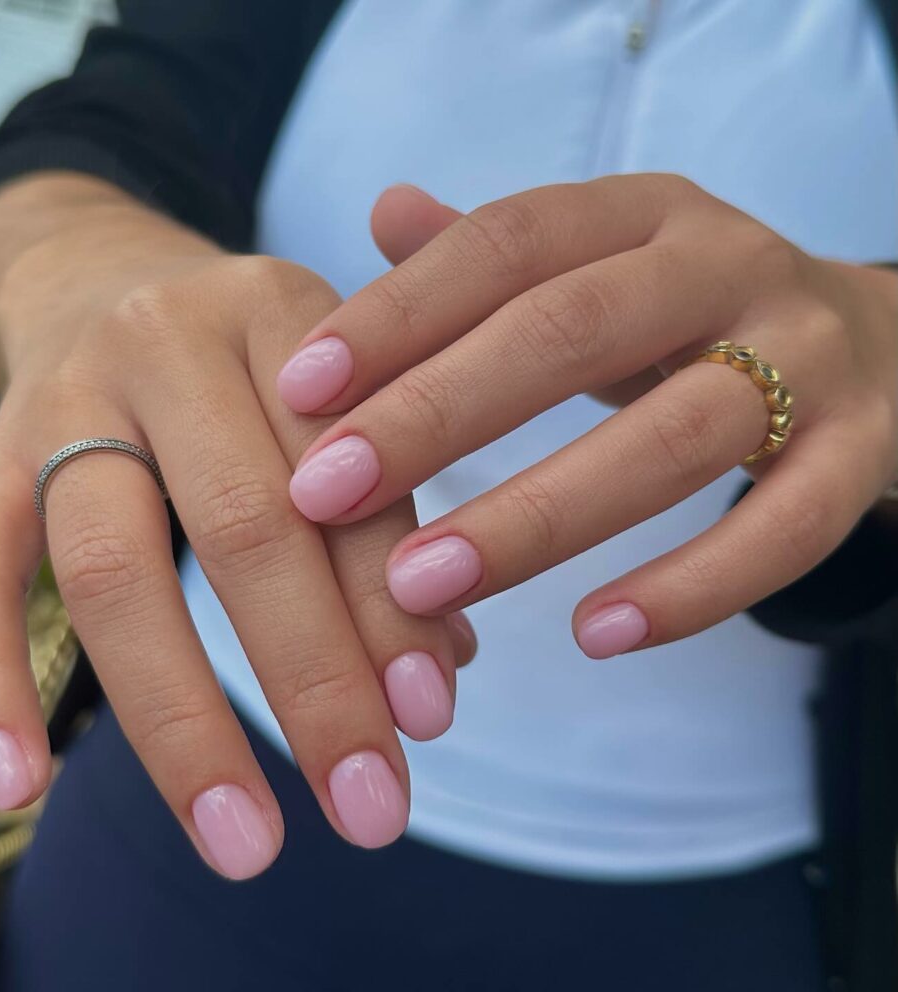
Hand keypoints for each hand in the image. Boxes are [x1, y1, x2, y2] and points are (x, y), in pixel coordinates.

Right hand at [0, 180, 474, 879]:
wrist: (108, 273)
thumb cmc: (253, 367)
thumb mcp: (337, 401)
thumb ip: (387, 515)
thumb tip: (446, 661)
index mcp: (283, 316)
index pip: (348, 476)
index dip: (393, 602)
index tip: (431, 717)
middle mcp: (171, 343)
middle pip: (243, 526)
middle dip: (316, 682)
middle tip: (372, 811)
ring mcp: (67, 397)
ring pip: (111, 566)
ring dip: (185, 722)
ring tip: (246, 844)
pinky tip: (20, 788)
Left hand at [275, 174, 897, 657]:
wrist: (874, 344)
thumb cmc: (688, 317)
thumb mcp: (597, 265)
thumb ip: (490, 252)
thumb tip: (382, 209)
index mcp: (644, 215)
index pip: (507, 244)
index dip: (399, 313)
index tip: (298, 391)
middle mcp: (728, 267)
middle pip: (571, 332)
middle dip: (436, 416)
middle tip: (324, 492)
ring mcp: (808, 360)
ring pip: (672, 439)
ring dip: (536, 517)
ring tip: (422, 586)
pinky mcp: (859, 456)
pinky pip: (783, 530)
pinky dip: (691, 588)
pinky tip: (593, 636)